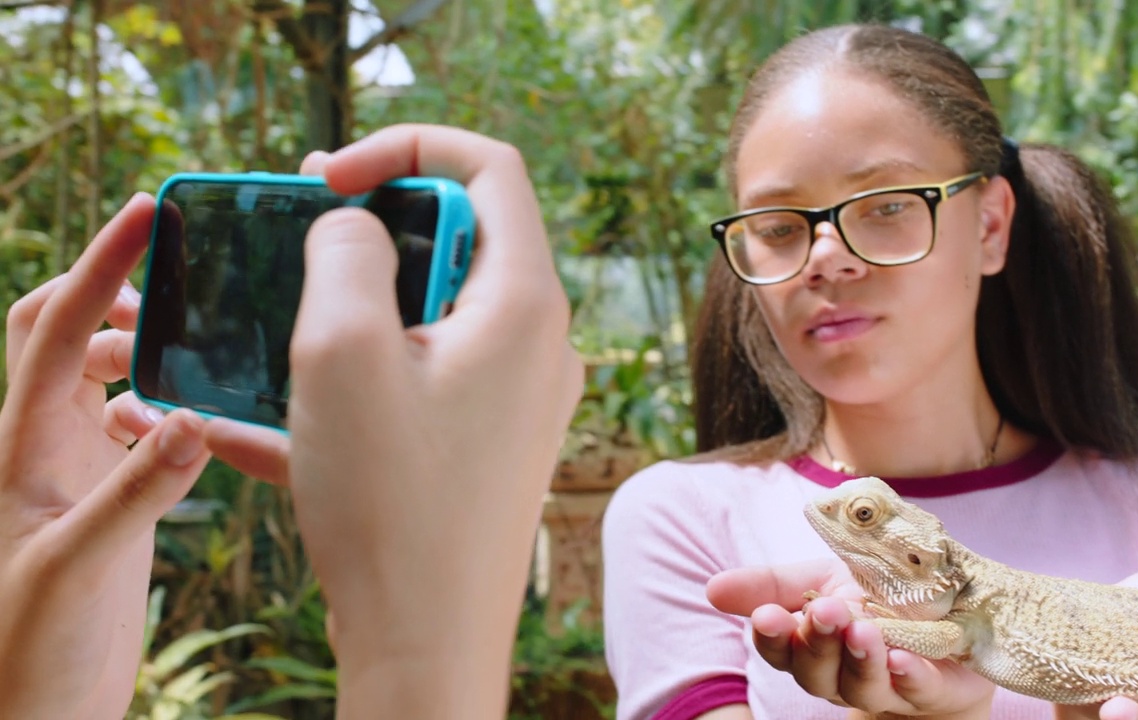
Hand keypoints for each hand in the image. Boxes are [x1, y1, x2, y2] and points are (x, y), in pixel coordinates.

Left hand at [0, 195, 212, 718]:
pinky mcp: (114, 500)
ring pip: (109, 376)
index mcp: (22, 444)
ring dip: (152, 350)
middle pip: (67, 332)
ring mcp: (80, 471)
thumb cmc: (31, 649)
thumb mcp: (78, 568)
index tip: (146, 212)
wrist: (36, 712)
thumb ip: (135, 491)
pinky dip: (176, 406)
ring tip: (208, 348)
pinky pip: (144, 427)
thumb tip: (188, 416)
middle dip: (117, 293)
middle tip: (182, 280)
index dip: (99, 264)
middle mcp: (46, 445)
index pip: (56, 328)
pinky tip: (210, 421)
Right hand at [203, 124, 582, 716]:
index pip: (490, 169)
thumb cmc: (391, 504)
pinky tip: (265, 423)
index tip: (328, 176)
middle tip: (295, 237)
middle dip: (371, 226)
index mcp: (524, 303)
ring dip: (352, 308)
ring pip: (431, 312)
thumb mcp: (342, 351)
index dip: (406, 147)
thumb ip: (345, 249)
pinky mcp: (485, 442)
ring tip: (276, 332)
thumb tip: (357, 220)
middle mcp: (538, 343)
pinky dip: (355, 382)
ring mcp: (517, 397)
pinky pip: (419, 382)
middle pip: (460, 237)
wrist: (427, 645)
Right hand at [708, 559, 993, 716]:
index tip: (767, 615)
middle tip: (825, 611)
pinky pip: (917, 690)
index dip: (772, 637)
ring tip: (862, 629)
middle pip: (816, 673)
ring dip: (859, 659)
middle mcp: (841, 674)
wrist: (952, 622)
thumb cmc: (878, 598)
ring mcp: (887, 686)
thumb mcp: (823, 578)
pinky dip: (909, 675)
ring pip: (861, 686)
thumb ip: (772, 584)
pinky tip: (902, 658)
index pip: (780, 650)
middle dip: (817, 643)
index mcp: (810, 645)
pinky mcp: (933, 688)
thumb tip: (711, 588)